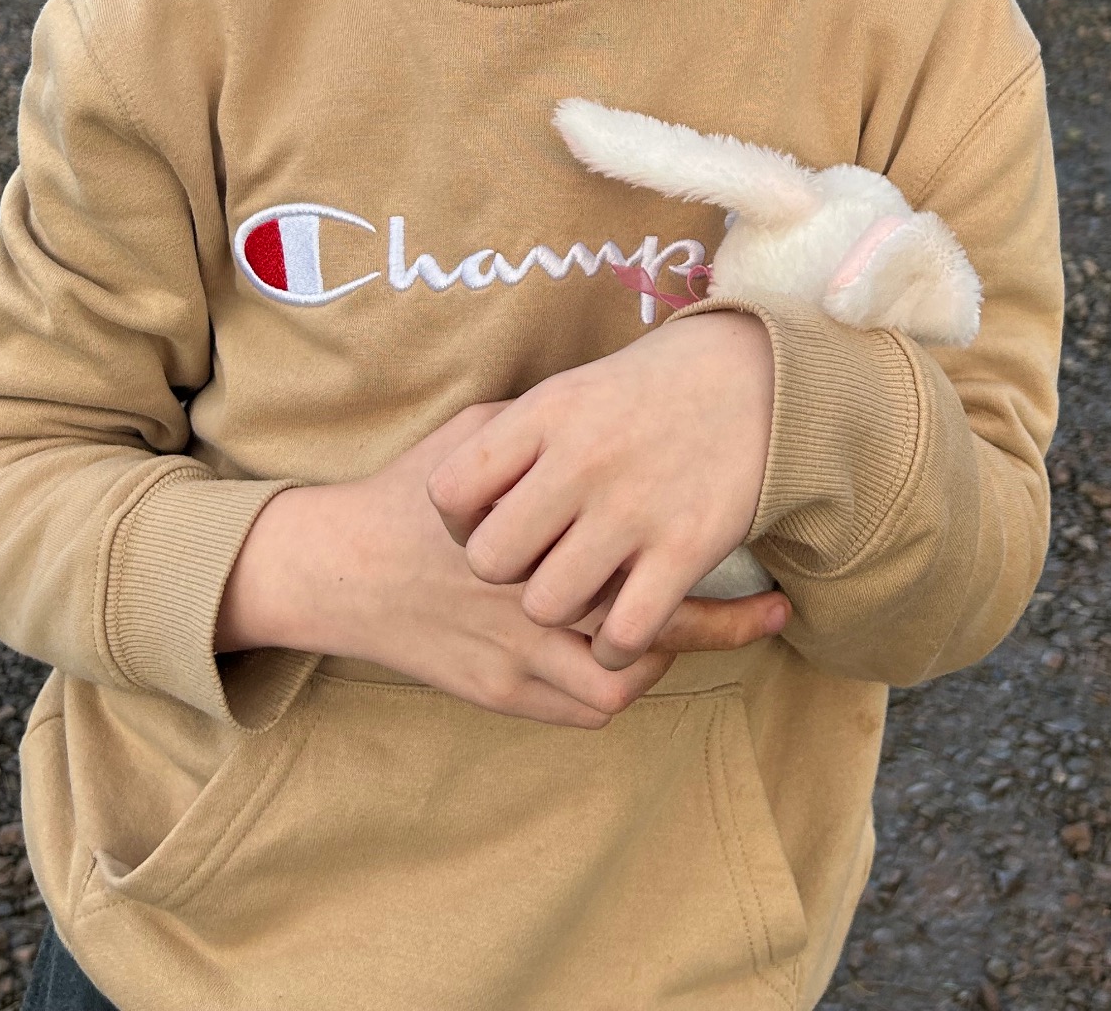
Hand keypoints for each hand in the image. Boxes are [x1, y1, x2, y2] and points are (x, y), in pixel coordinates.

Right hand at [216, 403, 783, 729]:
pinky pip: (581, 710)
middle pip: (654, 627)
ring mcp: (516, 655)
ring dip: (660, 658)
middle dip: (721, 625)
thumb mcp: (479, 431)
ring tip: (688, 630)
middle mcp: (535, 598)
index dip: (708, 550)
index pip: (648, 548)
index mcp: (541, 528)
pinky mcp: (498, 692)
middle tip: (772, 613)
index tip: (755, 535)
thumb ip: (545, 427)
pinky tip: (629, 657)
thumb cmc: (413, 489)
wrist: (338, 568)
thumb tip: (611, 400)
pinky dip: (615, 688)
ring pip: (622, 682)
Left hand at [427, 310, 775, 671]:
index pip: (449, 492)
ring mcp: (633, 507)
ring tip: (585, 586)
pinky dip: (616, 644)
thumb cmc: (645, 392)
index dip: (458, 520)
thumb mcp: (568, 392)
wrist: (753, 378)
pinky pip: (622, 633)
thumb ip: (512, 444)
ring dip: (562, 609)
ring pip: (548, 604)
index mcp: (545, 413)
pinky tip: (622, 624)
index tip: (493, 518)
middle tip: (541, 557)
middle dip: (509, 571)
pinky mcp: (685, 549)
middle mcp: (582, 460)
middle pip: (491, 561)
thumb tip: (463, 510)